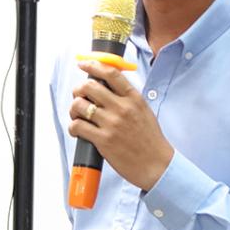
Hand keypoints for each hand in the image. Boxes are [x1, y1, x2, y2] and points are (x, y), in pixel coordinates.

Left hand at [68, 59, 173, 191]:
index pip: (110, 73)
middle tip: (78, 96)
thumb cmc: (150, 140)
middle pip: (89, 86)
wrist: (156, 165)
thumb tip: (106, 86)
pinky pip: (77, 126)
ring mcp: (112, 124)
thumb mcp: (144, 111)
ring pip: (79, 105)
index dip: (93, 65)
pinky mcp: (103, 140)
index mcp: (134, 98)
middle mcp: (122, 108)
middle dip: (78, 89)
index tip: (83, 64)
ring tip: (78, 116)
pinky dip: (73, 127)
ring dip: (74, 109)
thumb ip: (127, 98)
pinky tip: (78, 130)